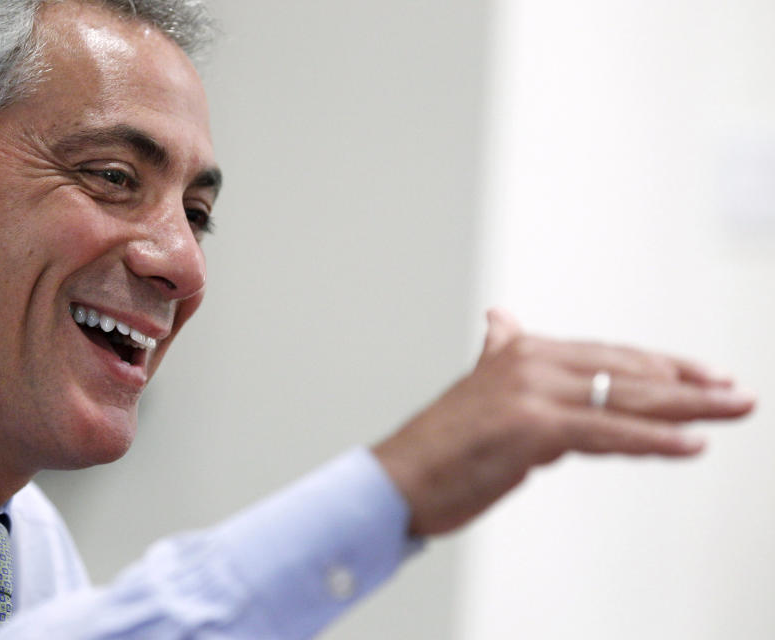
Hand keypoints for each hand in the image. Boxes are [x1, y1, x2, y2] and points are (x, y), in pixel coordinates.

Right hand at [372, 309, 755, 536]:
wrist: (395, 479)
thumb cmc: (438, 448)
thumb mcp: (476, 392)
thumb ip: (500, 356)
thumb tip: (500, 321)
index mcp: (520, 353)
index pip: (608, 356)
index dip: (660, 366)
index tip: (703, 376)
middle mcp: (529, 363)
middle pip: (626, 372)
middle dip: (688, 383)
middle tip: (736, 393)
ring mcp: (530, 392)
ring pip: (625, 397)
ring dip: (688, 406)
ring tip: (732, 409)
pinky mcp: (531, 427)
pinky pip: (606, 432)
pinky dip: (652, 439)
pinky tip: (689, 444)